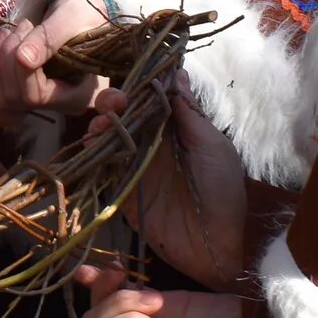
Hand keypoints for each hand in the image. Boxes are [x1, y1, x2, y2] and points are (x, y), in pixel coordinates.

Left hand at [0, 0, 113, 130]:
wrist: (79, 12)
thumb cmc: (83, 14)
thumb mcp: (71, 19)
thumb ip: (49, 39)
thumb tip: (22, 59)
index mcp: (77, 95)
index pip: (36, 96)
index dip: (20, 67)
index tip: (28, 29)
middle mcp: (57, 106)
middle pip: (14, 100)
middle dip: (6, 60)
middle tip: (19, 28)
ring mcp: (38, 105)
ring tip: (8, 33)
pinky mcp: (20, 96)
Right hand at [97, 80, 251, 291]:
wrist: (219, 245)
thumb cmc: (224, 191)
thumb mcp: (212, 145)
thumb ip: (189, 112)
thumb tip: (178, 72)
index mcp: (177, 130)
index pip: (150, 100)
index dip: (138, 86)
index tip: (132, 78)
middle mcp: (153, 145)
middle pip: (125, 116)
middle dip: (114, 103)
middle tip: (114, 103)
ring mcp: (136, 168)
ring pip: (109, 139)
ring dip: (101, 126)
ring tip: (101, 125)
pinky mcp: (123, 193)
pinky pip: (103, 169)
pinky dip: (94, 155)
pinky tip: (93, 145)